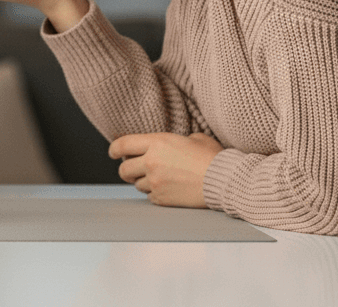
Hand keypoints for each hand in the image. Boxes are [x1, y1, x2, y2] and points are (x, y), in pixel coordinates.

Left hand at [109, 132, 223, 207]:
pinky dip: (155, 194)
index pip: (122, 145)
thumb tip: (171, 145)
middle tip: (133, 170)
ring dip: (144, 182)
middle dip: (127, 170)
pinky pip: (149, 197)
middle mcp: (151, 162)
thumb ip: (175, 140)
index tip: (112, 153)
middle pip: (124, 169)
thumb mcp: (194, 138)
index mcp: (157, 142)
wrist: (225, 181)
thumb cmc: (213, 158)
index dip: (114, 149)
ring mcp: (155, 182)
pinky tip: (168, 189)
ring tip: (160, 179)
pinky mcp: (162, 198)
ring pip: (136, 185)